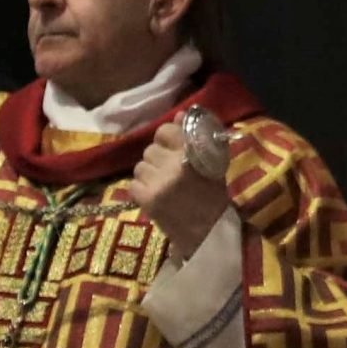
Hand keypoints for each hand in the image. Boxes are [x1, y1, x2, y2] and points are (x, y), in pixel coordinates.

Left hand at [120, 122, 232, 252]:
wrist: (209, 232)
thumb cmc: (213, 196)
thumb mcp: (212, 162)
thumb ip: (195, 137)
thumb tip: (178, 115)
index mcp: (192, 152)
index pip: (164, 131)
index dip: (165, 139)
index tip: (171, 149)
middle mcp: (173, 164)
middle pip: (150, 150)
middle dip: (158, 160)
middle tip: (169, 173)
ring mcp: (158, 183)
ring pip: (140, 166)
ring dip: (149, 175)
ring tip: (162, 186)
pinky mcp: (147, 199)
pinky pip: (133, 184)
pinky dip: (142, 190)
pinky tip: (155, 197)